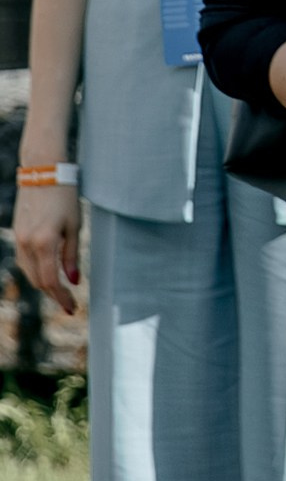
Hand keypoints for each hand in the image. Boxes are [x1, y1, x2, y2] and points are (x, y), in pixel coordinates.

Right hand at [10, 178, 79, 311]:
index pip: (50, 281)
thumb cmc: (65, 197)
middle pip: (37, 280)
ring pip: (28, 272)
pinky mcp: (16, 233)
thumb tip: (73, 280)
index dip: (61, 298)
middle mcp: (28, 243)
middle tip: (68, 303)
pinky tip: (47, 273)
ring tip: (60, 291)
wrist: (43, 172)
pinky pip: (24, 260)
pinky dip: (35, 270)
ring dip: (43, 284)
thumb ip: (71, 256)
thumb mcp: (74, 226)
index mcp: (45, 242)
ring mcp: (19, 238)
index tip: (72, 308)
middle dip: (53, 294)